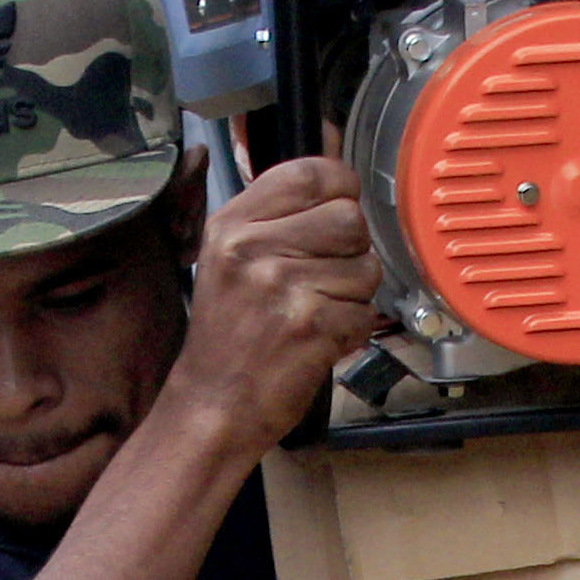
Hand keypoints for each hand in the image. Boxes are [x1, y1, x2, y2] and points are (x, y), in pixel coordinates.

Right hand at [163, 157, 385, 462]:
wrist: (213, 406)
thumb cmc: (228, 337)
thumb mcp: (229, 259)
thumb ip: (276, 218)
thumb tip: (339, 184)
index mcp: (233, 224)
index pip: (311, 173)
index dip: (341, 186)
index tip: (340, 206)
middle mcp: (253, 248)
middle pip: (349, 218)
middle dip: (352, 250)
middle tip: (325, 278)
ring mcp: (282, 286)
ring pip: (365, 267)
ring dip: (354, 295)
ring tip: (317, 312)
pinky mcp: (310, 325)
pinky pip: (365, 312)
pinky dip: (352, 331)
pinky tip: (319, 339)